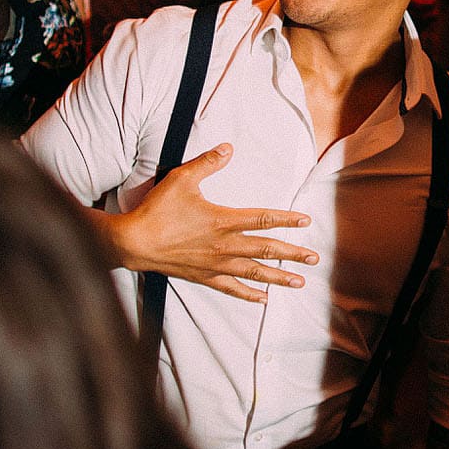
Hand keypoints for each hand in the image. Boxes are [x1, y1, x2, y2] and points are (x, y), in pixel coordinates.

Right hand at [105, 144, 317, 302]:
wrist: (134, 242)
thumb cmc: (157, 210)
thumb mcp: (181, 179)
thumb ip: (207, 163)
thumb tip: (228, 148)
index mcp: (223, 220)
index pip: (264, 219)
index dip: (287, 220)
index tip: (306, 222)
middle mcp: (225, 246)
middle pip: (266, 249)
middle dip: (293, 254)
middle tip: (314, 259)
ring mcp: (215, 265)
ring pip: (255, 273)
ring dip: (279, 277)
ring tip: (299, 282)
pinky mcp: (204, 277)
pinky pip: (232, 289)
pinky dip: (250, 295)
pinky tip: (264, 300)